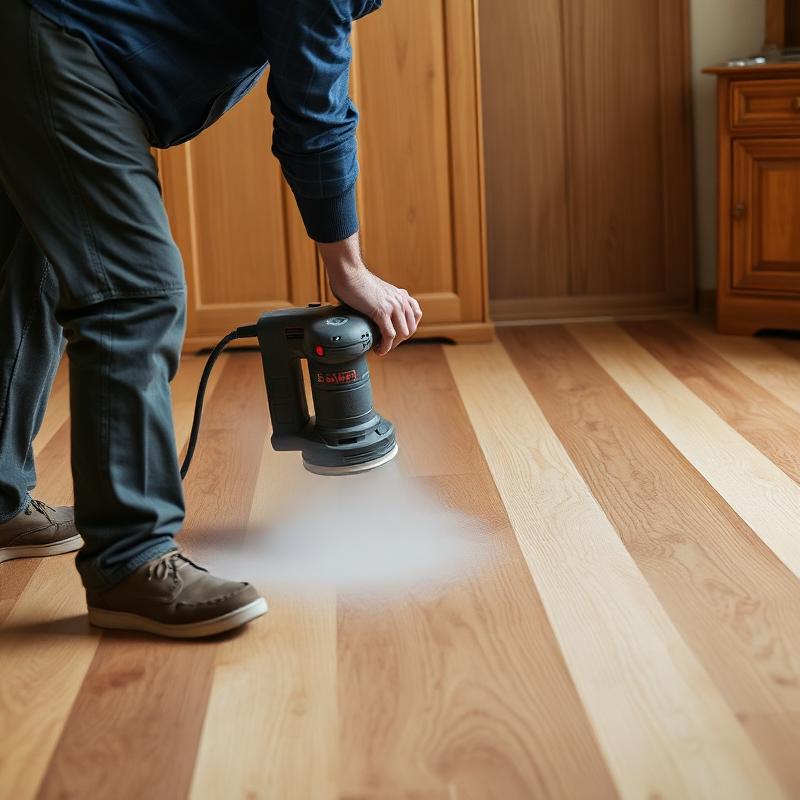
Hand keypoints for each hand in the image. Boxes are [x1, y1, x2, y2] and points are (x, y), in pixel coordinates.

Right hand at [319, 233, 422, 355]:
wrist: (348, 272)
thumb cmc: (356, 281)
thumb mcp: (379, 292)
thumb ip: (384, 301)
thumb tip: (376, 314)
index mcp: (401, 295)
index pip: (415, 317)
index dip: (407, 330)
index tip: (396, 337)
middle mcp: (401, 300)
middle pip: (410, 329)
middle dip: (399, 341)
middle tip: (385, 345)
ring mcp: (393, 306)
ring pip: (402, 334)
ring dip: (392, 345)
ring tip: (381, 348)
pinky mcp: (382, 312)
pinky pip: (389, 335)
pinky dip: (385, 346)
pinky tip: (378, 349)